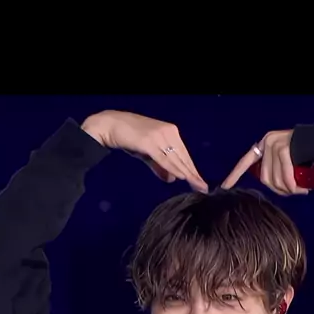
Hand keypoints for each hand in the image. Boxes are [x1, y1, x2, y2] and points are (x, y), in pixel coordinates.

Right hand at [82, 110, 207, 192]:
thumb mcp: (148, 154)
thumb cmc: (129, 138)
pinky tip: (182, 176)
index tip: (200, 183)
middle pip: (183, 157)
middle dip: (193, 174)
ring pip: (176, 158)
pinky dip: (173, 168)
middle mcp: (168, 132)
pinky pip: (164, 158)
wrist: (110, 125)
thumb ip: (160, 166)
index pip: (184, 154)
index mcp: (171, 132)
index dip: (192, 169)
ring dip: (187, 173)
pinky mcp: (149, 141)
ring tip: (196, 185)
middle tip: (203, 188)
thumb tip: (172, 180)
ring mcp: (159, 136)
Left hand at [221, 130, 308, 195]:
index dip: (234, 175)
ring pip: (275, 179)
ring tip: (300, 190)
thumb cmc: (307, 152)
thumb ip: (275, 169)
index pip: (244, 162)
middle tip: (293, 192)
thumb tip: (273, 187)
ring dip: (288, 190)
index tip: (224, 187)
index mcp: (263, 145)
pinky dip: (293, 186)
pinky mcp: (284, 148)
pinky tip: (302, 189)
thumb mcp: (287, 159)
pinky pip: (285, 176)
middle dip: (279, 190)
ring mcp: (274, 144)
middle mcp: (266, 142)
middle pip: (264, 178)